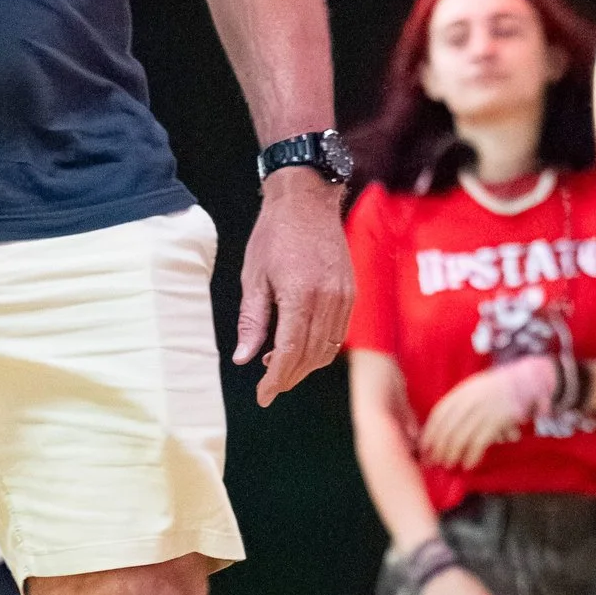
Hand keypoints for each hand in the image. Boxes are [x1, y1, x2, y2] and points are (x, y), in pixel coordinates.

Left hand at [233, 172, 353, 406]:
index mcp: (301, 295)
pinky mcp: (352, 292)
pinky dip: (320, 348)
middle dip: (289, 377)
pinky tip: (300, 345)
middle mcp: (328, 299)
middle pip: (311, 356)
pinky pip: (339, 334)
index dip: (275, 379)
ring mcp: (345, 296)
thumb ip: (252, 320)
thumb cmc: (274, 233)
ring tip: (279, 366)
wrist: (307, 199)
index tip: (262, 395)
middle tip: (268, 387)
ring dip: (305, 365)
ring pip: (328, 349)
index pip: (290, 352)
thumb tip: (243, 358)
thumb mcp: (253, 276)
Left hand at [419, 354, 557, 469]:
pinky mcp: (498, 420)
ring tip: (449, 465)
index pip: (438, 414)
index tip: (423, 448)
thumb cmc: (499, 389)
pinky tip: (468, 465)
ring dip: (452, 454)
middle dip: (438, 448)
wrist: (528, 379)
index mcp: (462, 391)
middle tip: (433, 462)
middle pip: (447, 428)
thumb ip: (460, 405)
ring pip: (460, 436)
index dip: (429, 433)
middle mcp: (470, 400)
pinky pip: (479, 442)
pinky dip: (472, 455)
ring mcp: (484, 409)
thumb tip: (443, 431)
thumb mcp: (476, 389)